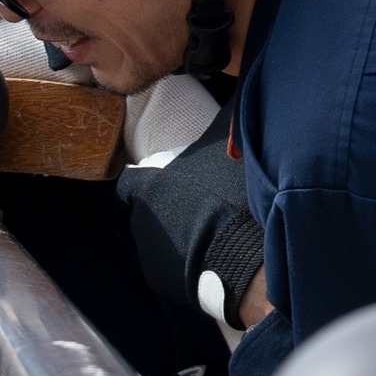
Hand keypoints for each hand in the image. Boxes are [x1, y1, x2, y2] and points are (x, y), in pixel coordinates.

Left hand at [120, 140, 265, 330]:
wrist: (245, 258)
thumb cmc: (233, 200)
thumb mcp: (228, 150)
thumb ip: (225, 124)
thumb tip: (237, 93)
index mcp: (147, 189)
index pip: (129, 182)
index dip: (146, 181)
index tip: (164, 183)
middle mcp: (139, 222)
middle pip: (148, 212)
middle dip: (169, 210)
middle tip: (201, 208)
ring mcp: (148, 255)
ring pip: (160, 241)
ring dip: (178, 238)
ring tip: (211, 236)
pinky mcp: (161, 282)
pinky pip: (172, 269)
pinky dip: (187, 265)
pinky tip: (211, 259)